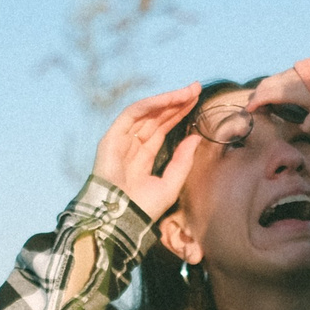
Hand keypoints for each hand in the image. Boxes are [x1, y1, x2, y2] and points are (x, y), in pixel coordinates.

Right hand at [90, 84, 204, 219]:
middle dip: (176, 103)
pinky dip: (150, 104)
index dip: (178, 114)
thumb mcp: (170, 184)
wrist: (121, 220)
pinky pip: (132, 114)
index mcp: (142, 157)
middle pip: (156, 118)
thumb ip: (182, 161)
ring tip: (188, 92)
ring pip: (146, 113)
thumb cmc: (143, 209)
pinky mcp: (111, 138)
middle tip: (196, 88)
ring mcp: (120, 141)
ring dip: (167, 100)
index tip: (197, 101)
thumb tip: (196, 137)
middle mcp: (131, 146)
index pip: (162, 129)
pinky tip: (169, 99)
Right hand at [243, 65, 309, 134]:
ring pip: (269, 81)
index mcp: (286, 92)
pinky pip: (277, 78)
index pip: (264, 96)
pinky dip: (271, 86)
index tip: (248, 111)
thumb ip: (309, 126)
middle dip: (255, 97)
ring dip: (263, 91)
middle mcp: (284, 81)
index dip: (254, 104)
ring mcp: (289, 73)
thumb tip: (303, 129)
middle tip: (255, 109)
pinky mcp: (294, 70)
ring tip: (265, 104)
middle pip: (263, 87)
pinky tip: (277, 95)